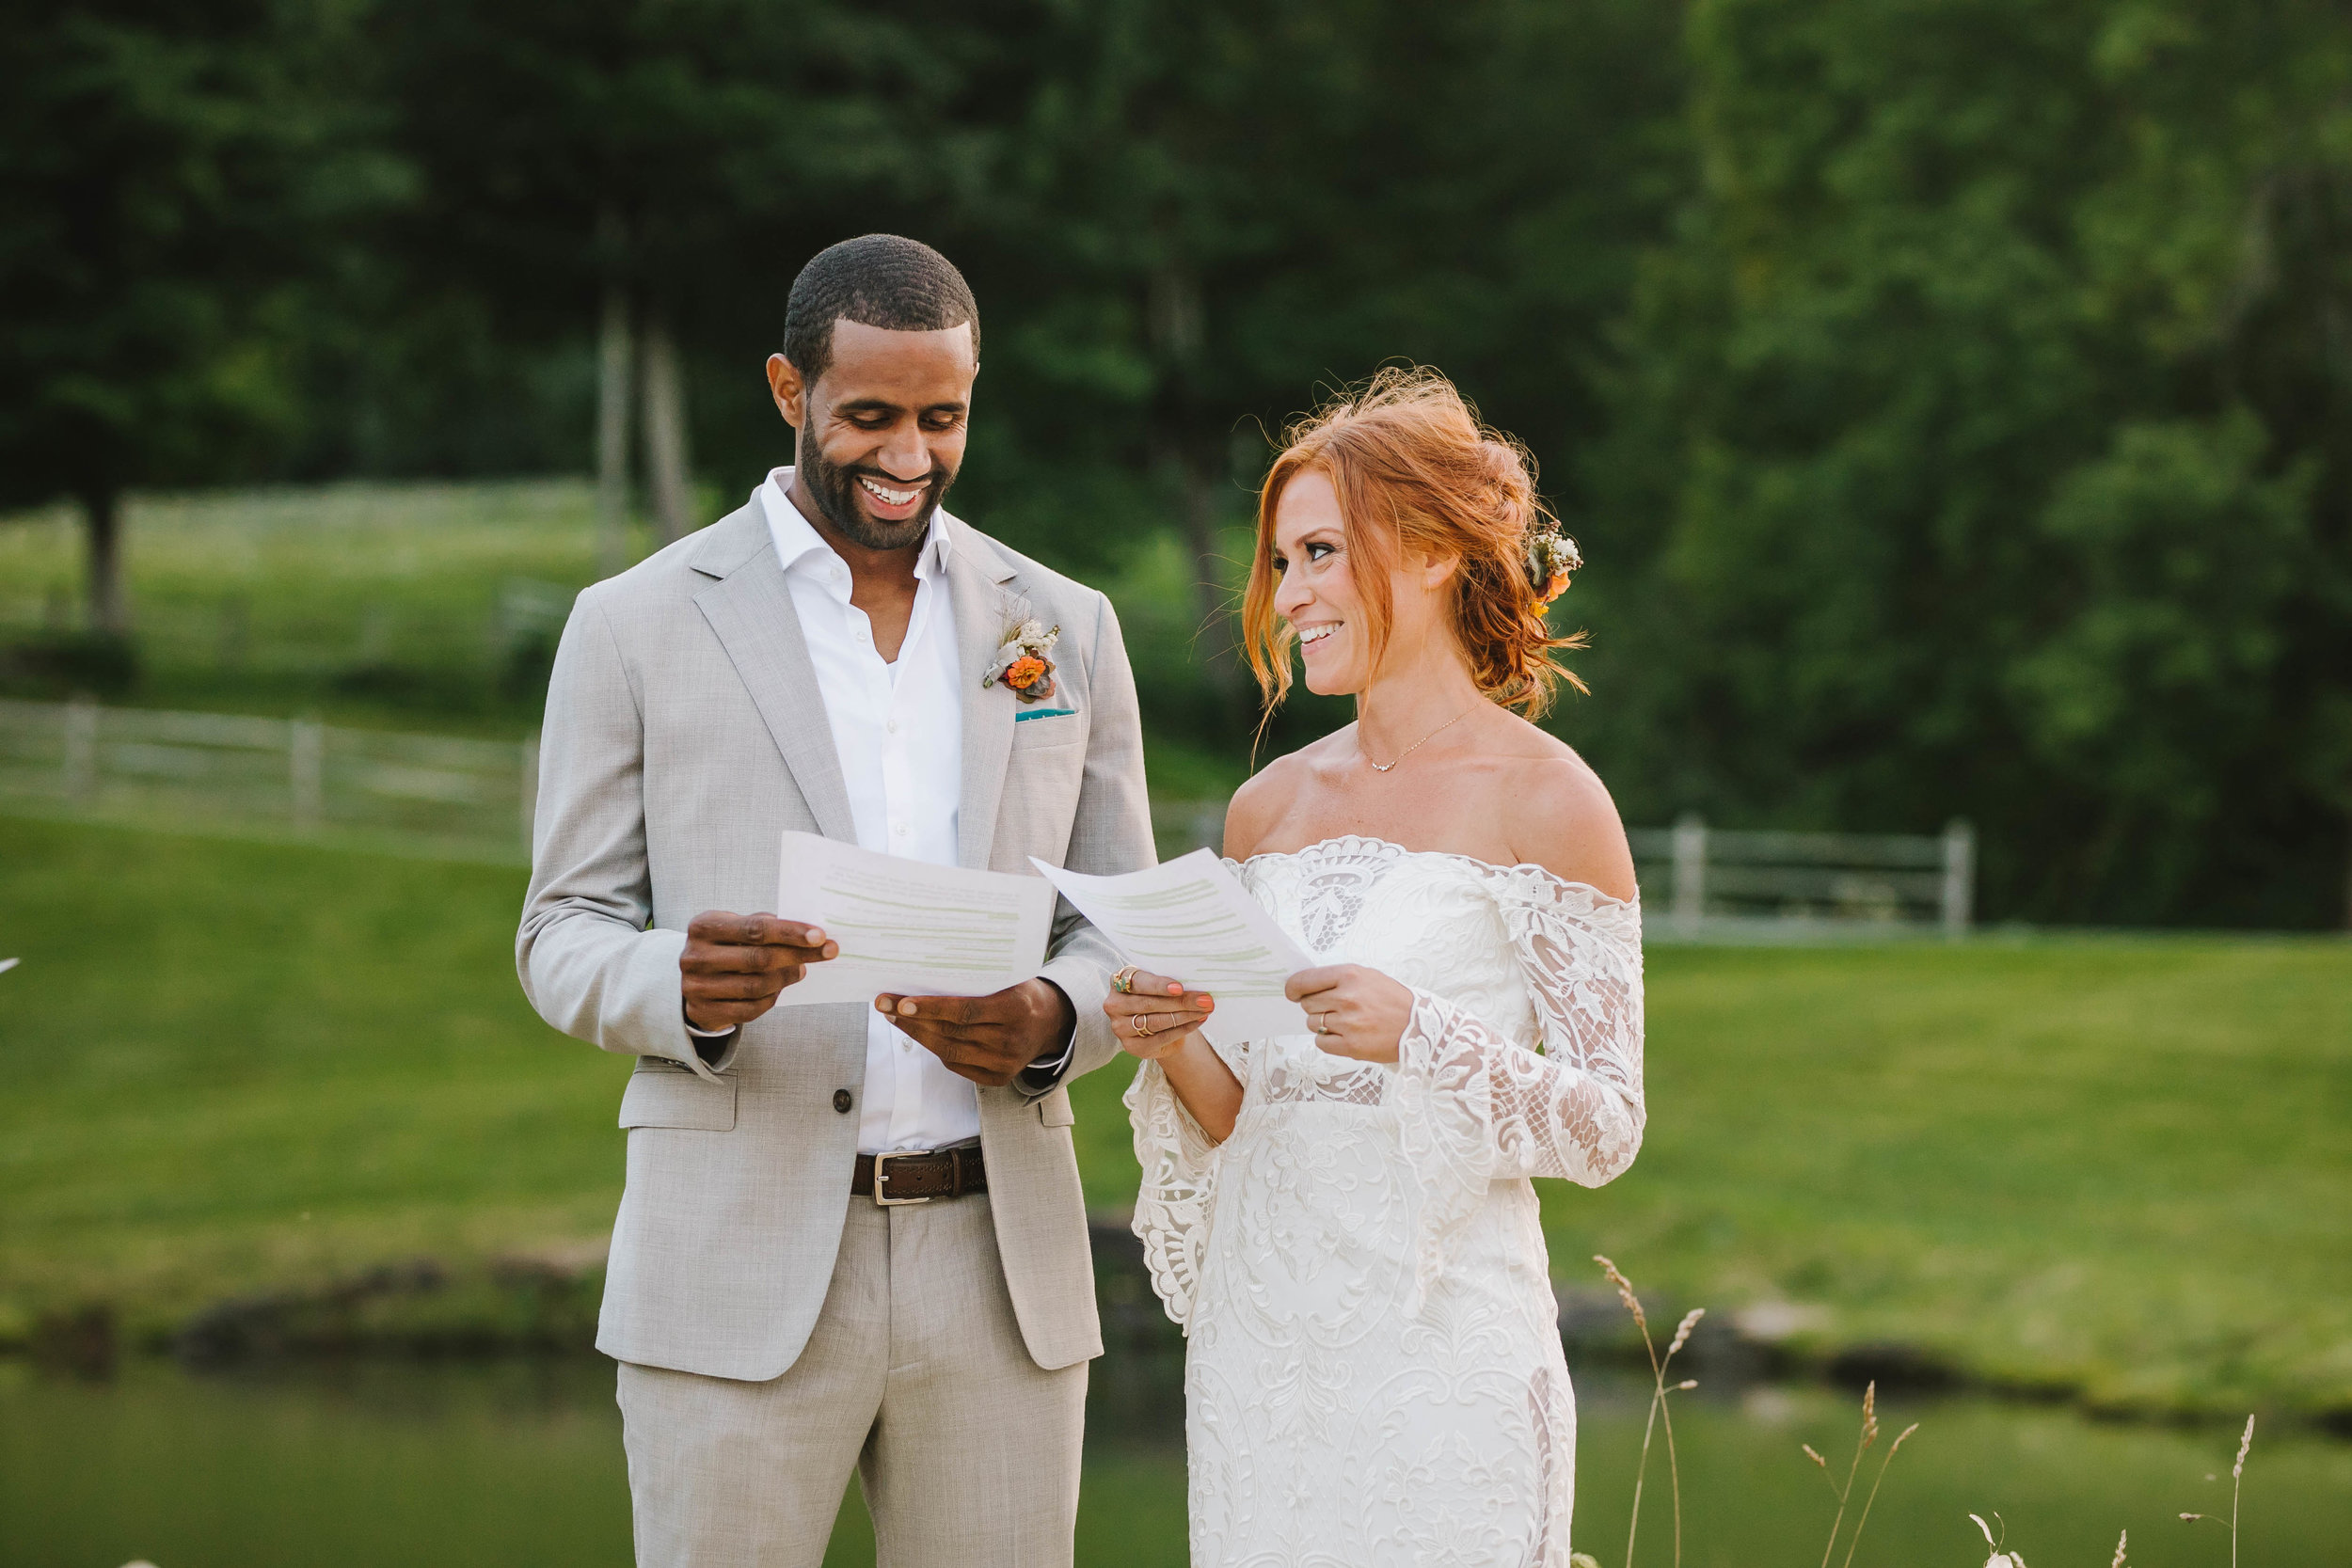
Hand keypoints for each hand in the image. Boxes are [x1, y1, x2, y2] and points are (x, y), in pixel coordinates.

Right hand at [680, 912, 837, 1031]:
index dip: (791, 933)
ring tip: (801, 969)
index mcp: (704, 926)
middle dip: (799, 955)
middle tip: (827, 952)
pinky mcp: (703, 1012)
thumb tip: (809, 933)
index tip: (820, 936)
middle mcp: (695, 956)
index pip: (755, 929)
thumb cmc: (724, 946)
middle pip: (759, 958)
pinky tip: (779, 988)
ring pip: (757, 986)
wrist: (690, 978)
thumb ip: (764, 925)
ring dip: (787, 977)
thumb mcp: (735, 927)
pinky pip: (751, 1009)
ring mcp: (697, 987)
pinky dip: (772, 998)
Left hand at [875, 978, 1076, 1087]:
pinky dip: (934, 1048)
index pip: (966, 1011)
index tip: (902, 1003)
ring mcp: (1004, 1063)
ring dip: (917, 1034)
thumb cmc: (1023, 993)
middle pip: (951, 1032)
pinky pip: (956, 1064)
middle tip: (884, 1004)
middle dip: (912, 1020)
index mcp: (1015, 1009)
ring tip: (894, 1018)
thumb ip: (979, 978)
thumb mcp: (1009, 978)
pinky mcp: (997, 1078)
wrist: (1052, 1024)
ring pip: (948, 1050)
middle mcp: (1010, 1040)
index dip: (932, 1008)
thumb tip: (928, 969)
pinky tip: (918, 1033)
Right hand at [1102, 969, 1215, 1060]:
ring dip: (1185, 1015)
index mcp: (1118, 981)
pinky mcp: (1131, 1046)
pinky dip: (1183, 1029)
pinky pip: (1161, 1037)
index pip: (1139, 982)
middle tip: (1205, 1000)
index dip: (1159, 985)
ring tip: (1205, 1010)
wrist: (1158, 1024)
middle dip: (1181, 1001)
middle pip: (1149, 1003)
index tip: (1180, 988)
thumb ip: (1169, 982)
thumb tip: (1195, 984)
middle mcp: (1114, 1004)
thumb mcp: (1160, 985)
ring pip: (1156, 1021)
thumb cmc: (1158, 996)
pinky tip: (1198, 1021)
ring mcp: (1120, 1027)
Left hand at [1285, 964, 1412, 1062]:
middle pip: (1307, 1004)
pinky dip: (1328, 1040)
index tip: (1292, 993)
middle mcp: (1346, 998)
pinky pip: (1321, 1042)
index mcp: (1350, 975)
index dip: (1293, 988)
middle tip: (1334, 1009)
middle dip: (1316, 1007)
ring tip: (1345, 1023)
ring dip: (1323, 1024)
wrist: (1420, 1027)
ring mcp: (1348, 1023)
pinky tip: (1345, 1036)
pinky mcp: (1350, 1046)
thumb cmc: (1394, 1000)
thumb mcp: (1368, 977)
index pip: (1304, 980)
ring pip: (1312, 1024)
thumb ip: (1338, 978)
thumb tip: (1305, 985)